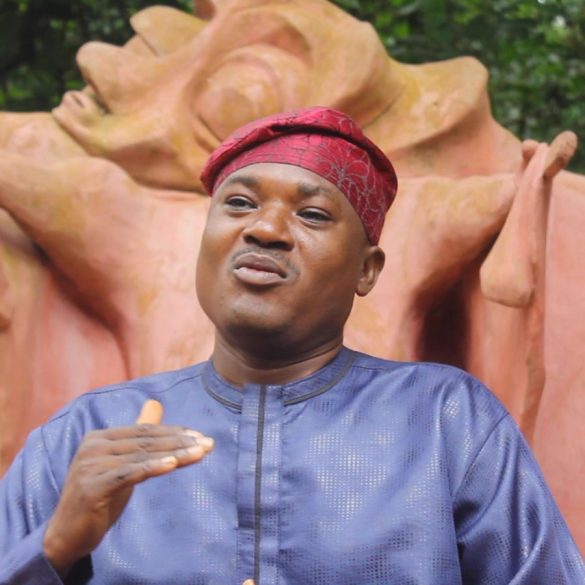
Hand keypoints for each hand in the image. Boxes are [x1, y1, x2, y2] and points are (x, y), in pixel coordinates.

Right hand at [43, 400, 212, 576]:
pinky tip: (174, 464)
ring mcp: (90, 465)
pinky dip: (154, 467)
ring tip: (201, 453)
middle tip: (209, 443)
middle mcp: (93, 446)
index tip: (202, 437)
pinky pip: (130, 474)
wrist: (66, 534)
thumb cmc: (100, 495)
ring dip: (176, 454)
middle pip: (147, 441)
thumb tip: (155, 403)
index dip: (175, 433)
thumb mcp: (122, 463)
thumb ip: (138, 436)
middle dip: (181, 442)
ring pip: (143, 456)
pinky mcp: (92, 486)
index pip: (145, 431)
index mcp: (100, 437)